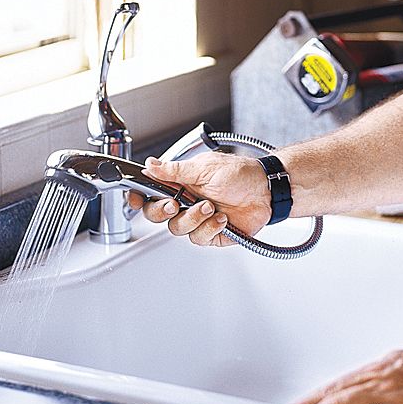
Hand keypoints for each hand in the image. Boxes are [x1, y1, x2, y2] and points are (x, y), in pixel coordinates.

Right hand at [128, 154, 271, 245]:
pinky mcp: (210, 233)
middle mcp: (186, 201)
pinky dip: (209, 228)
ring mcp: (197, 218)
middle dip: (162, 210)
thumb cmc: (241, 174)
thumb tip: (150, 165)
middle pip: (156, 214)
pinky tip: (222, 218)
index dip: (139, 196)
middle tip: (175, 203)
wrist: (266, 191)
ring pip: (176, 228)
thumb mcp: (205, 167)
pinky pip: (198, 238)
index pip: (150, 191)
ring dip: (193, 218)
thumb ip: (175, 170)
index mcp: (180, 182)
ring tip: (210, 207)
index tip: (136, 198)